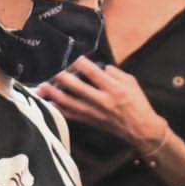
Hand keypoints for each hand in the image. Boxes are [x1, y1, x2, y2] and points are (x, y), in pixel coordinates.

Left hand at [43, 58, 167, 150]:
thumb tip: (100, 66)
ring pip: (71, 103)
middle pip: (78, 88)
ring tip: (42, 87)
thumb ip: (114, 72)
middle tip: (50, 70)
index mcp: (113, 88)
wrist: (142, 130)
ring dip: (56, 95)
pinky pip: (73, 116)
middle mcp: (102, 101)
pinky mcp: (91, 122)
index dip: (81, 63)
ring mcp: (95, 113)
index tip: (70, 56)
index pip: (94, 73)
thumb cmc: (138, 103)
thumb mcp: (131, 82)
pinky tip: (50, 104)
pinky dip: (61, 110)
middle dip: (63, 79)